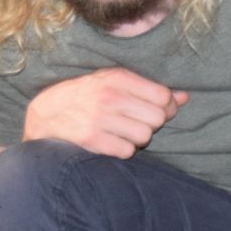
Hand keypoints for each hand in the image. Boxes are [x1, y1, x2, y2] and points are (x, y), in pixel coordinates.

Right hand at [24, 68, 187, 157]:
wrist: (46, 115)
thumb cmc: (86, 98)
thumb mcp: (114, 84)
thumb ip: (149, 91)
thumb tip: (185, 98)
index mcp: (117, 78)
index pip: (163, 97)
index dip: (165, 108)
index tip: (155, 112)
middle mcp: (109, 95)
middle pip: (157, 119)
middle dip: (150, 125)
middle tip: (133, 124)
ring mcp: (100, 118)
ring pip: (144, 137)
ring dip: (136, 140)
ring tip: (120, 133)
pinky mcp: (91, 139)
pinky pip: (127, 152)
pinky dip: (122, 151)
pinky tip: (110, 143)